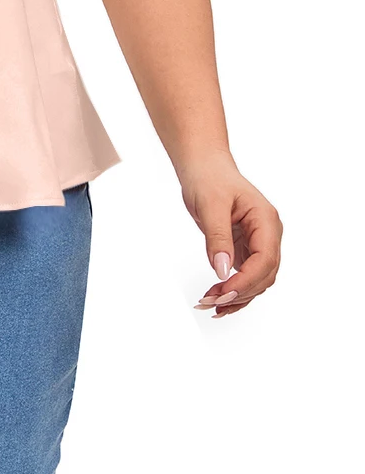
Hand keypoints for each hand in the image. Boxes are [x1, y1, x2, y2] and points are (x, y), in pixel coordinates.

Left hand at [178, 154, 282, 316]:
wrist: (204, 169)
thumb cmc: (209, 179)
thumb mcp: (211, 205)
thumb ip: (218, 238)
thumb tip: (222, 271)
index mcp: (266, 220)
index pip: (265, 259)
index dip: (246, 281)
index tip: (222, 293)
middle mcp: (268, 234)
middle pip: (264, 275)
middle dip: (240, 292)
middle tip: (210, 302)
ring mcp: (259, 243)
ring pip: (257, 280)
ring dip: (237, 296)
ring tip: (209, 305)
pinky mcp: (247, 249)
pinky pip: (246, 276)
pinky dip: (234, 290)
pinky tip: (218, 301)